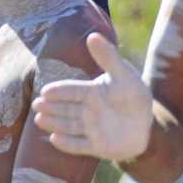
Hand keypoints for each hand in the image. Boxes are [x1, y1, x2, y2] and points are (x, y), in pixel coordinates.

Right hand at [31, 33, 152, 160]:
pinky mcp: (96, 146)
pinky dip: (67, 143)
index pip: (72, 90)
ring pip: (69, 125)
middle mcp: (87, 111)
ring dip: (54, 123)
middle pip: (66, 108)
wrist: (146, 124)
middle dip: (51, 107)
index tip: (45, 91)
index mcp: (91, 93)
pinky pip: (80, 145)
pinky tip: (54, 139)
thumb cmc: (134, 95)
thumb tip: (92, 35)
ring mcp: (90, 129)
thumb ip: (108, 57)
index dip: (59, 91)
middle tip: (36, 105)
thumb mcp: (124, 74)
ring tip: (39, 120)